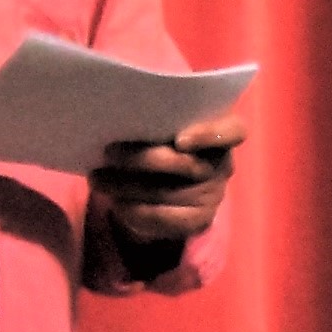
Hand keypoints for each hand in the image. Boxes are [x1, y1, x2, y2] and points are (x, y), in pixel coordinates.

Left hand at [91, 111, 245, 247]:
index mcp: (223, 130)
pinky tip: (114, 202)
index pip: (234, 130)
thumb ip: (154, 114)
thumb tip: (119, 111)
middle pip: (186, 165)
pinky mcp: (198, 220)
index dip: (209, 135)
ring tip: (98, 178)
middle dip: (143, 160)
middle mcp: (222, 164)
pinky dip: (136, 211)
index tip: (180, 139)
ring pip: (169, 194)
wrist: (168, 176)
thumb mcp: (162, 119)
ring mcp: (213, 195)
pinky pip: (166, 220)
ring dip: (127, 187)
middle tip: (108, 152)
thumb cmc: (162, 133)